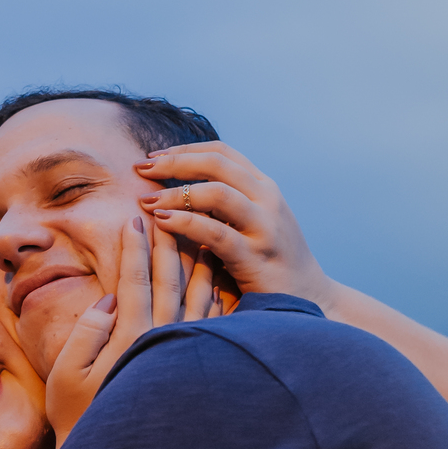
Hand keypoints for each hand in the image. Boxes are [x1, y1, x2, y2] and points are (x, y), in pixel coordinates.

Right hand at [44, 217, 224, 446]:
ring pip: (198, 296)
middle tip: (169, 209)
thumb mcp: (67, 377)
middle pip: (169, 281)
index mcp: (130, 339)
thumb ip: (87, 335)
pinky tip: (219, 275)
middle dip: (168, 242)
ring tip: (199, 230)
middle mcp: (163, 342)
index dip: (133, 249)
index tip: (134, 219)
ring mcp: (185, 353)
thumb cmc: (83, 418)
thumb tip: (108, 299)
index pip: (134, 282)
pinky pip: (215, 320)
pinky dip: (217, 292)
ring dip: (197, 260)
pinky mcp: (199, 365)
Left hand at [135, 142, 332, 307]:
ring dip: (174, 193)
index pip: (221, 153)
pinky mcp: (255, 256)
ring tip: (146, 200)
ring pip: (215, 193)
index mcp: (264, 187)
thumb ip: (229, 204)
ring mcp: (264, 226)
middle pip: (216, 164)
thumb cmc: (270, 262)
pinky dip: (185, 223)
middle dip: (173, 163)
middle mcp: (267, 200)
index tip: (153, 158)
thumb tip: (182, 187)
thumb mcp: (254, 223)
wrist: (307, 298)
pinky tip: (162, 223)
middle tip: (140, 171)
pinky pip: (215, 232)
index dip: (184, 150)